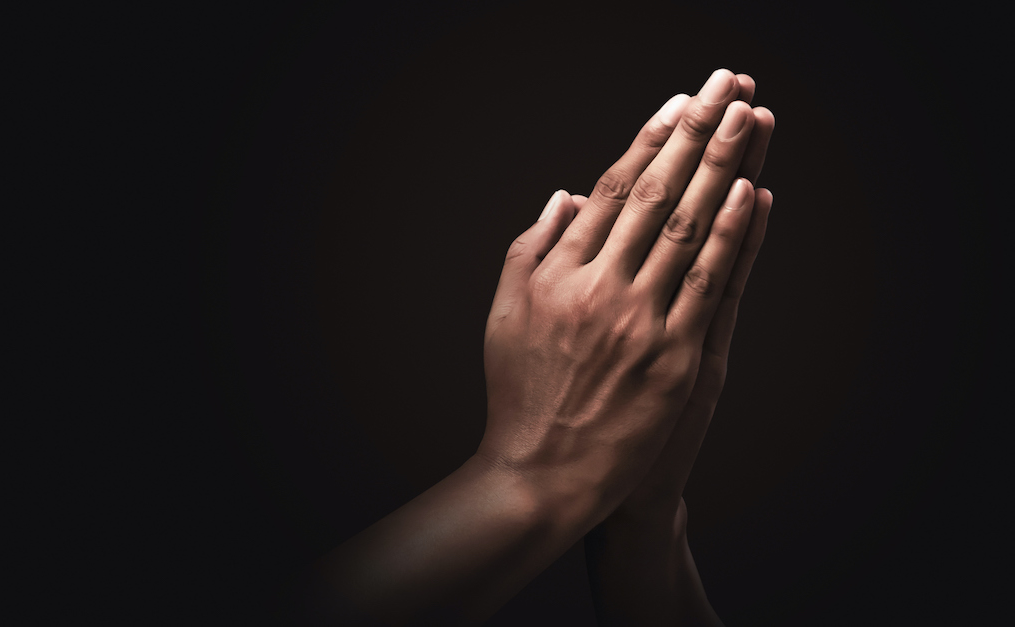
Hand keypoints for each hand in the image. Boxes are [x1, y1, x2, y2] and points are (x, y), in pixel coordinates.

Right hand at [479, 69, 760, 527]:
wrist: (540, 473)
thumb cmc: (519, 394)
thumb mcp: (504, 313)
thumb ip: (532, 249)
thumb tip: (568, 195)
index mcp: (557, 273)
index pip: (612, 190)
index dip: (648, 141)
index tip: (677, 103)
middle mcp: (599, 287)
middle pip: (657, 193)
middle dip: (696, 132)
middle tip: (726, 85)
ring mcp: (640, 321)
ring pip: (690, 228)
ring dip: (723, 165)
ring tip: (748, 118)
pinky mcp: (674, 358)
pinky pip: (709, 285)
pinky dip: (733, 237)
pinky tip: (751, 194)